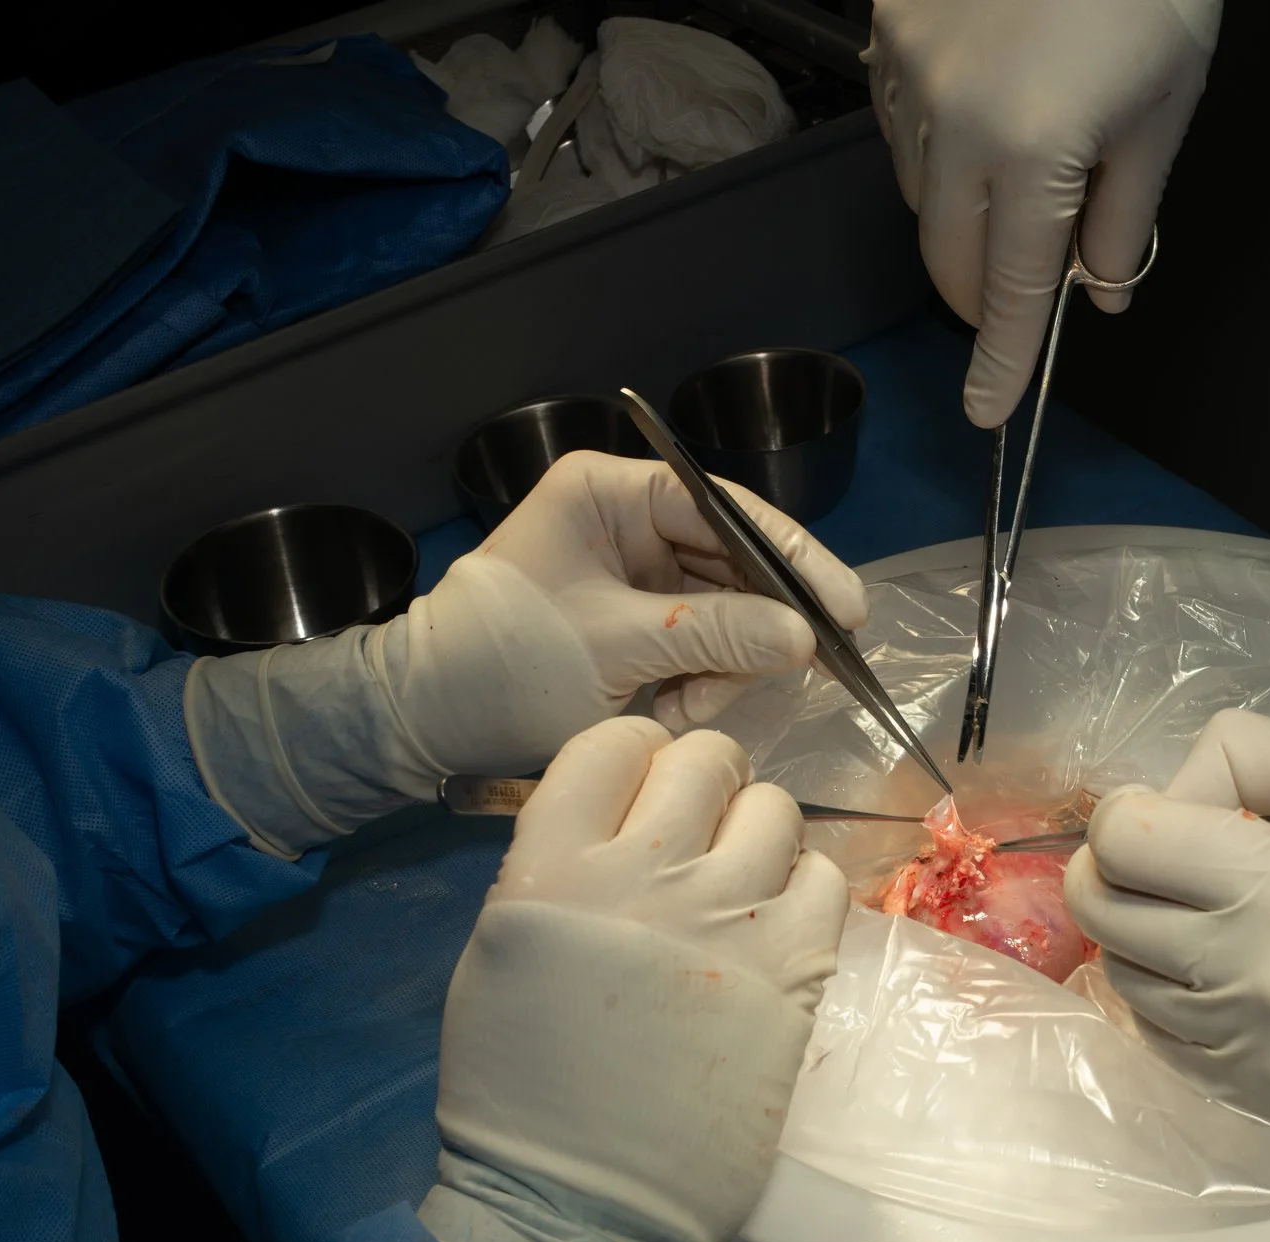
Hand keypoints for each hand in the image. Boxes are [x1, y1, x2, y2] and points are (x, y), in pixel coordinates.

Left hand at [183, 451, 866, 855]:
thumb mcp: (614, 647)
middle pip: (735, 563)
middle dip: (752, 629)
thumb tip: (805, 638)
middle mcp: (628, 520)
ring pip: (725, 612)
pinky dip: (699, 684)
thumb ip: (713, 634)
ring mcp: (634, 573)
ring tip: (685, 710)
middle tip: (772, 678)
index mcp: (610, 491)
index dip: (793, 558)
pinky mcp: (635, 624)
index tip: (846, 608)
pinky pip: (700, 645)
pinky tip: (671, 712)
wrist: (423, 722)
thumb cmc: (504, 664)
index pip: (726, 509)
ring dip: (723, 669)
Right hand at [420, 717, 849, 1241]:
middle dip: (707, 783)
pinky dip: (805, 889)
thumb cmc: (522, 1090)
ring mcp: (726, 923)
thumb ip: (557, 869)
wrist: (580, 1206)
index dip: (638, 756)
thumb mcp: (500, 951)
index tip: (644, 789)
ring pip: (774, 809)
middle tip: (700, 831)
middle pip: (704, 760)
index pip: (612, 743)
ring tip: (740, 881)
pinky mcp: (794, 973)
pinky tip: (776, 928)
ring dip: (759, 832)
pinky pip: (824, 880)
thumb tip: (622, 820)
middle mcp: (642, 879)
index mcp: (549, 871)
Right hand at [867, 0, 1219, 426]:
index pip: (1007, 292)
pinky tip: (986, 112)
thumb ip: (1124, 220)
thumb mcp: (1164, 112)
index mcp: (1032, 152)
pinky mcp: (887, 30)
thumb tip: (1096, 295)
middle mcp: (953, 122)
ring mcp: (908, 72)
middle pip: (949, 258)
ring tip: (1026, 165)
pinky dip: (937, 148)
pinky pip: (899, 125)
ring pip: (921, 195)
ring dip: (965, 213)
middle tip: (1030, 287)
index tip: (988, 413)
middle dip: (984, 292)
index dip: (1001, 361)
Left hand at [1062, 710, 1269, 1155]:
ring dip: (1137, 937)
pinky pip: (1160, 1041)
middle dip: (1112, 868)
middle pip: (1102, 910)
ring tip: (1196, 916)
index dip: (1129, 811)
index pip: (1125, 839)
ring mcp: (1244, 1048)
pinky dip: (1165, 999)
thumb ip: (1247, 759)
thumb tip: (1165, 796)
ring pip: (1120, 979)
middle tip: (1160, 858)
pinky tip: (1214, 973)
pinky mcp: (1254, 1095)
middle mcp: (1246, 976)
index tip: (1169, 813)